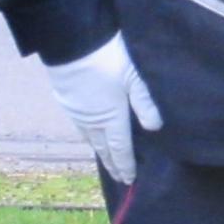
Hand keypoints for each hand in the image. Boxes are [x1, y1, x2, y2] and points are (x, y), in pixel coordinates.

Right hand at [43, 32, 161, 183]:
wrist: (73, 44)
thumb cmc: (108, 59)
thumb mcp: (134, 78)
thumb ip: (145, 103)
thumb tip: (156, 127)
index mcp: (111, 118)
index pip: (120, 148)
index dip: (126, 165)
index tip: (129, 179)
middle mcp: (92, 121)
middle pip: (104, 149)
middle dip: (113, 164)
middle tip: (120, 178)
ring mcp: (77, 113)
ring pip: (91, 140)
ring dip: (101, 151)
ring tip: (108, 160)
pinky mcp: (67, 103)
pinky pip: (80, 128)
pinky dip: (89, 137)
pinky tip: (92, 136)